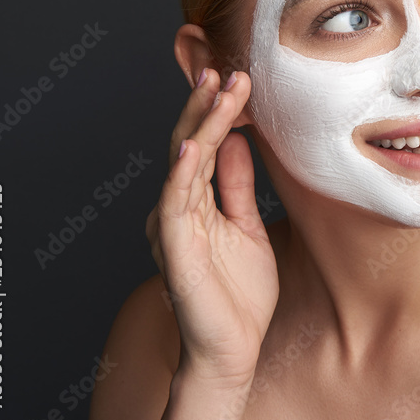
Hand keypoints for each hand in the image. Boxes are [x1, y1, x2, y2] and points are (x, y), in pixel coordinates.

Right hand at [146, 69, 278, 387]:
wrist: (234, 349)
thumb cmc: (240, 293)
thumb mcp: (246, 226)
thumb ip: (237, 185)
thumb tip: (238, 140)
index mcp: (197, 202)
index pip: (206, 145)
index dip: (220, 112)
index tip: (240, 79)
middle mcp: (179, 208)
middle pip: (190, 144)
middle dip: (209, 106)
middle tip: (229, 70)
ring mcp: (173, 226)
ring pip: (183, 163)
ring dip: (202, 124)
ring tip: (219, 89)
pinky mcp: (173, 248)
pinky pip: (175, 203)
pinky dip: (184, 171)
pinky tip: (196, 143)